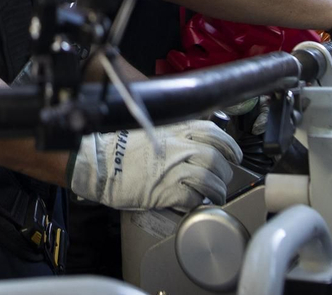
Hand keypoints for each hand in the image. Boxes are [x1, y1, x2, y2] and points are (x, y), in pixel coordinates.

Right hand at [70, 120, 242, 211]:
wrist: (97, 159)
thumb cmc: (118, 143)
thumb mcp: (149, 127)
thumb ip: (172, 132)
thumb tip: (190, 140)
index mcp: (176, 128)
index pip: (215, 134)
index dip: (229, 146)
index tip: (234, 155)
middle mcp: (179, 146)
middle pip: (218, 160)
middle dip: (224, 172)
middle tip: (221, 179)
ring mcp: (175, 169)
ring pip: (211, 181)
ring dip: (217, 191)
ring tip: (215, 195)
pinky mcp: (166, 191)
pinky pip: (193, 200)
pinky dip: (197, 203)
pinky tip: (193, 203)